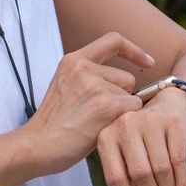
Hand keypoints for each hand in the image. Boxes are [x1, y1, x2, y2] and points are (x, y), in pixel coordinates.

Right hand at [21, 32, 154, 173]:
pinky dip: (125, 122)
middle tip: (99, 115)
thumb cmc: (55, 125)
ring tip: (96, 123)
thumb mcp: (66, 88)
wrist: (38, 146)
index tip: (148, 62)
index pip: (113, 40)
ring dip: (122, 111)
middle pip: (127, 77)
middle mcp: (84, 68)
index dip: (134, 50)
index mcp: (74, 61)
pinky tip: (103, 129)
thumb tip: (126, 81)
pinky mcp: (105, 105)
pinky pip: (133, 109)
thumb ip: (90, 78)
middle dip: (123, 97)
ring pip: (131, 96)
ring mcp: (95, 85)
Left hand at [98, 86, 185, 185]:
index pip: (116, 179)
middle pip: (140, 174)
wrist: (168, 110)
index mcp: (106, 138)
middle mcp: (124, 125)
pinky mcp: (173, 121)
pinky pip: (180, 160)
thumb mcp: (127, 166)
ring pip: (161, 168)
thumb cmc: (142, 146)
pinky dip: (183, 185)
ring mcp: (150, 120)